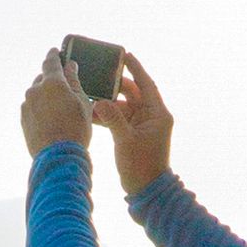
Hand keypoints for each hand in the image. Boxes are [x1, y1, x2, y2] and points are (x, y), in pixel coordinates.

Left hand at [18, 48, 95, 156]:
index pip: (51, 62)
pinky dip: (41, 108)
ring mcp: (26, 105)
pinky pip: (32, 107)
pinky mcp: (23, 119)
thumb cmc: (76, 129)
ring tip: (60, 110)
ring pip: (37, 94)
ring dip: (46, 96)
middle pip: (43, 79)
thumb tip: (70, 66)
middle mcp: (35, 90)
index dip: (55, 55)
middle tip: (65, 88)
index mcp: (52, 83)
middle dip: (53, 81)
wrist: (58, 157)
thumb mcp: (82, 103)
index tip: (56, 51)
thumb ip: (75, 81)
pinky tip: (51, 120)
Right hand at [104, 51, 175, 191]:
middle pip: (132, 93)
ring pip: (123, 107)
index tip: (124, 55)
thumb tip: (98, 102)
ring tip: (89, 96)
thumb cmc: (142, 167)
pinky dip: (107, 116)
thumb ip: (112, 118)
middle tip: (97, 76)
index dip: (136, 68)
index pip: (146, 84)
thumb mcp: (125, 140)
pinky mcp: (133, 135)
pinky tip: (90, 114)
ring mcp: (143, 126)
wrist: (147, 191)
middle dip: (115, 86)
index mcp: (157, 113)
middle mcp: (152, 117)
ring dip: (108, 103)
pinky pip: (119, 119)